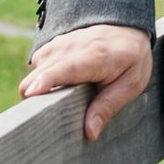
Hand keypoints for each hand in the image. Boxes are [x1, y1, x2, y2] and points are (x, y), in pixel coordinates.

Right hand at [20, 24, 154, 140]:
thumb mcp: (131, 84)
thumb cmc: (131, 59)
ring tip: (64, 98)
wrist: (127, 31)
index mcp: (95, 56)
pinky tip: (62, 84)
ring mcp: (58, 44)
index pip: (65, 68)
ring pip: (34, 73)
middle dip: (37, 97)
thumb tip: (90, 132)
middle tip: (53, 115)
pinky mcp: (51, 46)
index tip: (32, 94)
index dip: (46, 81)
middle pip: (39, 75)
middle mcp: (71, 47)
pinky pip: (36, 67)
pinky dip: (42, 79)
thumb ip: (108, 107)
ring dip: (40, 89)